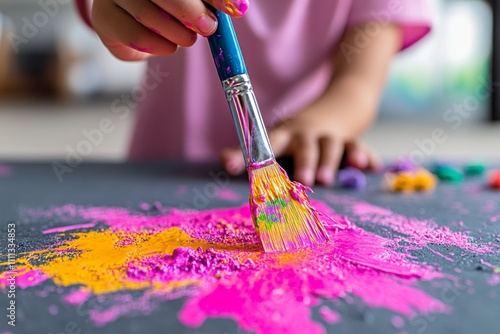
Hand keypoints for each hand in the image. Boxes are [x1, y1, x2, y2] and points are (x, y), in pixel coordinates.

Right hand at [91, 0, 248, 60]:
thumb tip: (238, 7)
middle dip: (191, 11)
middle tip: (208, 28)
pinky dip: (158, 46)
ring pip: (148, 13)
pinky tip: (169, 46)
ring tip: (188, 39)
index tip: (236, 9)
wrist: (127, 20)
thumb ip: (209, 2)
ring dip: (176, 32)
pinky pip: (135, 34)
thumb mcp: (191, 1)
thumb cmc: (165, 7)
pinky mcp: (103, 17)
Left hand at [220, 105, 380, 186]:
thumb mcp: (280, 135)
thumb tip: (223, 159)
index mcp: (285, 133)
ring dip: (329, 161)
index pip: (264, 142)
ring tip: (326, 180)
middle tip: (300, 180)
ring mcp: (330, 133)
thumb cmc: (302, 129)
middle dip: (301, 160)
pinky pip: (358, 145)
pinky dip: (363, 155)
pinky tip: (369, 166)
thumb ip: (256, 150)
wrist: (343, 101)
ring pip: (331, 145)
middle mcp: (306, 132)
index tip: (230, 167)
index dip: (245, 154)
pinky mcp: (351, 137)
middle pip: (303, 144)